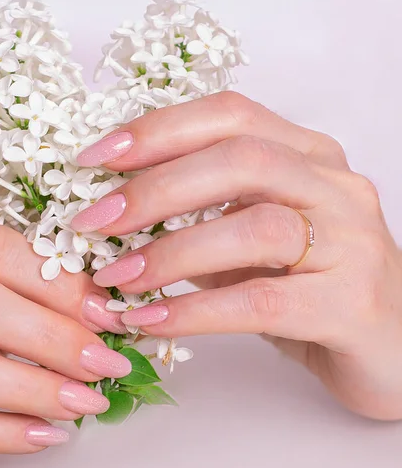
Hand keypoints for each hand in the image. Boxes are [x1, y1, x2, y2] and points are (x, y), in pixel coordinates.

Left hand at [71, 92, 401, 419]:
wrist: (393, 350)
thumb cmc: (310, 289)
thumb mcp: (253, 244)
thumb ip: (202, 220)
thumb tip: (117, 214)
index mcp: (307, 158)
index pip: (229, 117)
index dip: (157, 131)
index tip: (95, 159)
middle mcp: (335, 187)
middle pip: (239, 160)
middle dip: (154, 189)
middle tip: (94, 222)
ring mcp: (352, 242)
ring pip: (254, 227)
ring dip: (170, 253)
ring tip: (115, 278)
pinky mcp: (351, 303)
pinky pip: (261, 300)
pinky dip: (195, 310)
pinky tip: (148, 320)